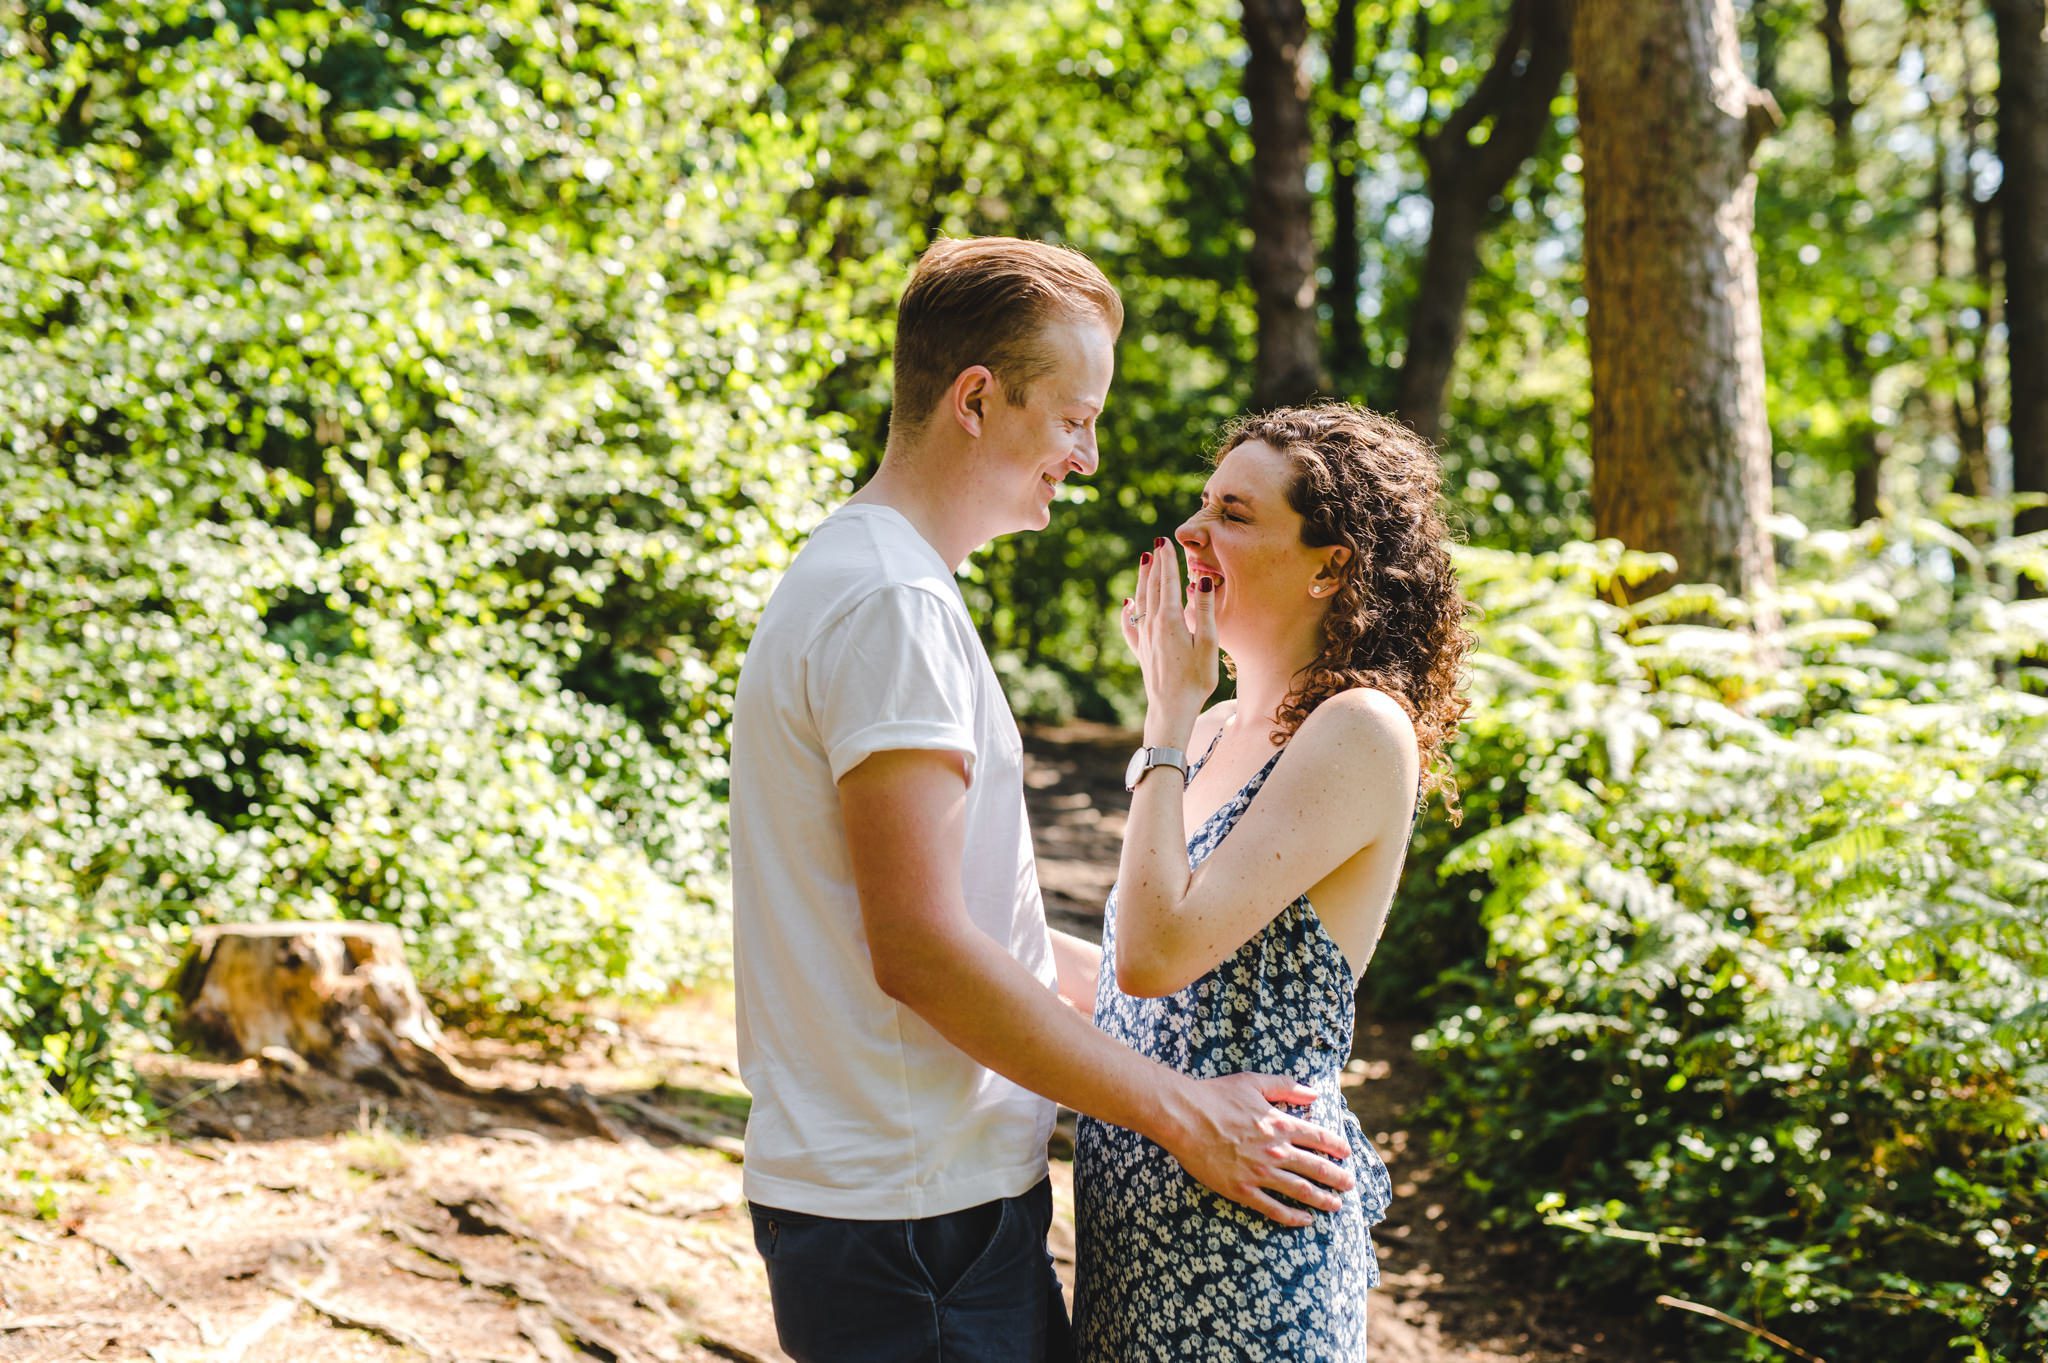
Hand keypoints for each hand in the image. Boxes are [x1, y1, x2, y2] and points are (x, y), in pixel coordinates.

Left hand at [1121, 538, 1217, 742]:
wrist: (1172, 708)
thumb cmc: (1196, 678)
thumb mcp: (1208, 643)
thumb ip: (1204, 610)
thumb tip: (1201, 580)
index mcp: (1171, 620)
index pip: (1169, 583)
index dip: (1168, 562)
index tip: (1166, 542)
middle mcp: (1153, 625)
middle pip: (1154, 588)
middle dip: (1156, 565)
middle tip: (1157, 544)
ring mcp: (1144, 638)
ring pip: (1141, 601)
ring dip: (1143, 580)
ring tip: (1144, 562)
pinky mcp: (1141, 651)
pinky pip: (1130, 625)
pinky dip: (1128, 612)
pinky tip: (1127, 604)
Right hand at [1153, 1072, 1355, 1226]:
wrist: (1184, 1117)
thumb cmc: (1216, 1096)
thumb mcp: (1253, 1082)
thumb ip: (1285, 1087)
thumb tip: (1313, 1093)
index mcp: (1280, 1124)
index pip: (1319, 1138)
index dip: (1337, 1147)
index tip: (1346, 1154)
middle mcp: (1276, 1150)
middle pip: (1317, 1167)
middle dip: (1337, 1178)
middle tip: (1349, 1185)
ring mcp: (1260, 1173)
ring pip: (1301, 1190)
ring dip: (1322, 1199)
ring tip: (1335, 1205)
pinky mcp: (1242, 1189)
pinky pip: (1273, 1208)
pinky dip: (1292, 1216)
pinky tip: (1304, 1220)